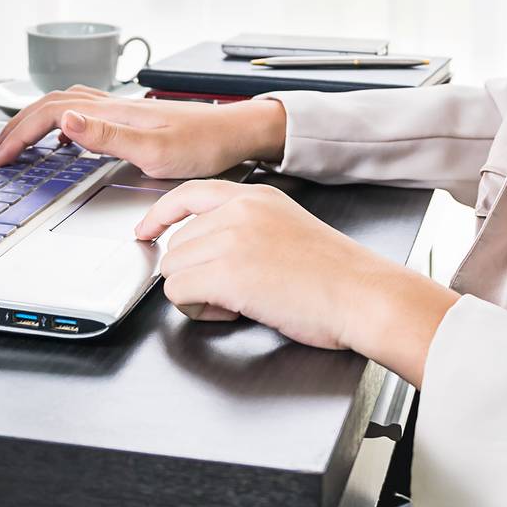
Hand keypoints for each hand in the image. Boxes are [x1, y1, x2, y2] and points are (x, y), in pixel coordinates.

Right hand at [0, 86, 287, 177]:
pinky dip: (61, 123)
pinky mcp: (133, 119)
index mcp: (113, 112)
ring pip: (65, 105)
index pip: (50, 114)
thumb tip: (64, 122)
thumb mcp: (155, 150)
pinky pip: (83, 113)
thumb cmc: (203, 144)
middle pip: (51, 104)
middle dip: (17, 126)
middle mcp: (114, 105)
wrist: (236, 132)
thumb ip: (107, 137)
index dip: (19, 134)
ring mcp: (122, 110)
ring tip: (18, 141)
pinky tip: (65, 140)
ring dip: (35, 121)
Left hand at [136, 180, 457, 383]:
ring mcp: (229, 240)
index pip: (188, 194)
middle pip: (177, 243)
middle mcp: (237, 211)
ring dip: (196, 293)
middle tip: (231, 294)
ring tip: (236, 303)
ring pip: (173, 269)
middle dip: (193, 273)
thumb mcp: (287, 227)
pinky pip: (179, 293)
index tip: (145, 231)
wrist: (362, 294)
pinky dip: (198, 310)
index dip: (159, 215)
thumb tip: (213, 251)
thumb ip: (246, 228)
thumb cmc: (337, 274)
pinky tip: (233, 312)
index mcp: (254, 196)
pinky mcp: (226, 273)